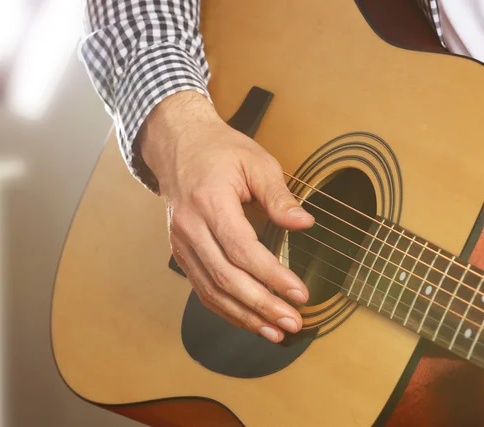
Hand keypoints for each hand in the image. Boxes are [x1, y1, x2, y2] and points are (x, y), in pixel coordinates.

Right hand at [139, 90, 314, 342]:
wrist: (178, 146)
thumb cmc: (219, 151)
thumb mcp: (256, 162)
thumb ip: (279, 196)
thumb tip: (304, 223)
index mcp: (209, 201)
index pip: (242, 249)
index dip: (272, 276)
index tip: (299, 293)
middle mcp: (190, 227)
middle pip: (226, 278)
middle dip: (261, 305)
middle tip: (291, 321)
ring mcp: (181, 243)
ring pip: (212, 291)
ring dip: (245, 316)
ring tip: (275, 331)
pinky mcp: (181, 253)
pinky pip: (202, 289)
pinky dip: (227, 309)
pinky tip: (249, 319)